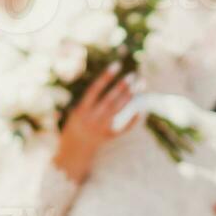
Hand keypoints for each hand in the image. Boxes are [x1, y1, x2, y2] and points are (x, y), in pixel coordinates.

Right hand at [53, 62, 138, 182]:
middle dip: (123, 87)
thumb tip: (111, 84)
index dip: (106, 76)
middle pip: (110, 100)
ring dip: (131, 97)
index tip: (117, 64)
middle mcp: (92, 119)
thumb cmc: (76, 125)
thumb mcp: (76, 112)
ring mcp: (101, 129)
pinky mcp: (109, 137)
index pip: (95, 89)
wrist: (73, 151)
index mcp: (82, 110)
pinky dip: (134, 118)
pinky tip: (141, 108)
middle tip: (134, 75)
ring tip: (140, 85)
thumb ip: (90, 100)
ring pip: (119, 111)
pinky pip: (124, 127)